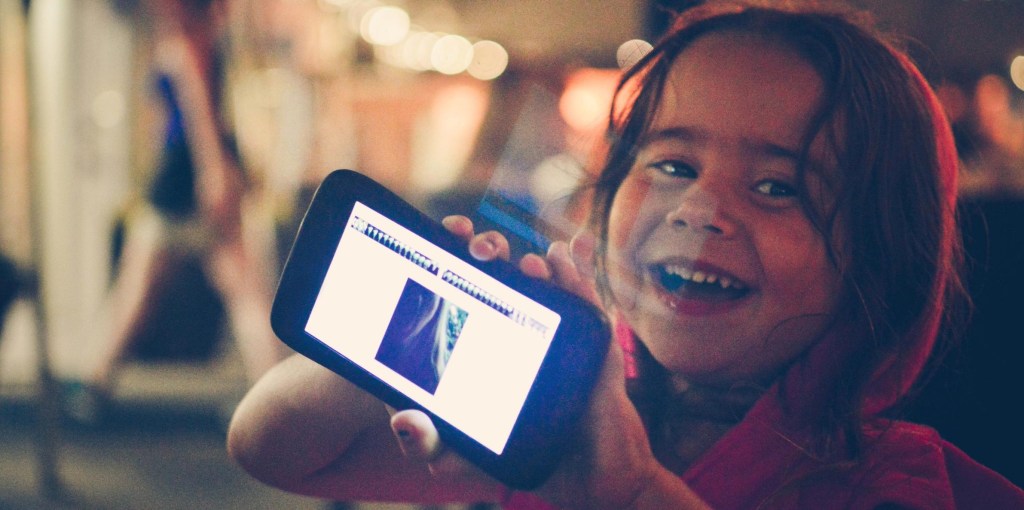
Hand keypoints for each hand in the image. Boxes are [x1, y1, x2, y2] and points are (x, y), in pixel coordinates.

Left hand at [389, 217, 706, 508]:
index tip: (445, 235)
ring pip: (539, 276)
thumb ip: (430, 441)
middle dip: (488, 247)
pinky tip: (565, 253)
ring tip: (525, 266)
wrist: (580, 470)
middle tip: (479, 250)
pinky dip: (575, 267)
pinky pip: (583, 292)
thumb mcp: (461, 452)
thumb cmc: (519, 451)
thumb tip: (401, 420)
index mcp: (477, 336)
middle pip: (498, 269)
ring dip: (530, 262)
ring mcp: (552, 323)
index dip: (451, 251)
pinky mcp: (588, 334)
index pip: (460, 281)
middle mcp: (513, 320)